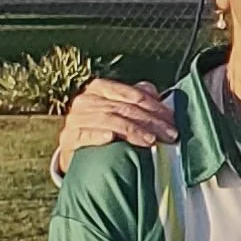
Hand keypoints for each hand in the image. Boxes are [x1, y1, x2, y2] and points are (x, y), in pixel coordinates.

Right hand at [57, 78, 176, 175]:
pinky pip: (83, 135)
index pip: (132, 95)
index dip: (154, 107)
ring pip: (108, 120)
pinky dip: (97, 135)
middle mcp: (85, 101)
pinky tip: (110, 138)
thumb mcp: (121, 110)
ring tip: (151, 140)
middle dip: (151, 122)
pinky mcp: (69, 139)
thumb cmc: (106, 127)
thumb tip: (155, 93)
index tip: (172, 120)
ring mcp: (75, 119)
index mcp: (100, 88)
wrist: (79, 152)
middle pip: (124, 109)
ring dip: (132, 130)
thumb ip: (137, 99)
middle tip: (170, 135)